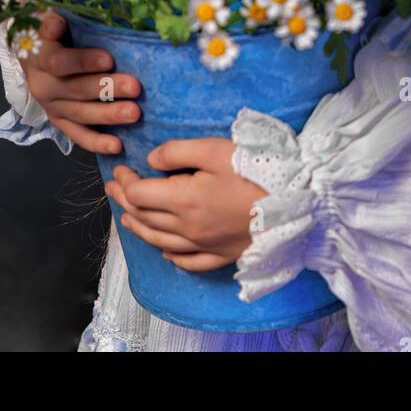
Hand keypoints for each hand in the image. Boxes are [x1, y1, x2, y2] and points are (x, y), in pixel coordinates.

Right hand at [19, 9, 141, 154]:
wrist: (32, 54)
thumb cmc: (52, 32)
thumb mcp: (49, 20)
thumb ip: (53, 22)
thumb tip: (56, 22)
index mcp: (39, 58)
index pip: (60, 62)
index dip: (83, 61)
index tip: (109, 59)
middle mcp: (43, 86)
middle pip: (76, 90)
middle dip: (107, 89)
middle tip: (135, 87)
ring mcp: (51, 107)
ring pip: (80, 114)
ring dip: (108, 115)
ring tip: (135, 114)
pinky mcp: (59, 122)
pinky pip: (77, 135)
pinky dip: (96, 142)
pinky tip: (117, 146)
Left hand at [104, 137, 268, 270]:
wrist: (295, 202)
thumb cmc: (255, 171)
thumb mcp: (214, 148)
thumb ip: (178, 151)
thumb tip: (152, 161)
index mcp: (183, 200)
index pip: (140, 194)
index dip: (125, 182)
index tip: (121, 170)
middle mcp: (188, 228)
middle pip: (146, 218)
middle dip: (126, 201)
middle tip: (115, 188)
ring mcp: (205, 245)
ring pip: (161, 242)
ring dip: (140, 229)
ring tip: (128, 219)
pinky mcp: (222, 255)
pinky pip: (189, 262)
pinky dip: (173, 257)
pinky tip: (167, 252)